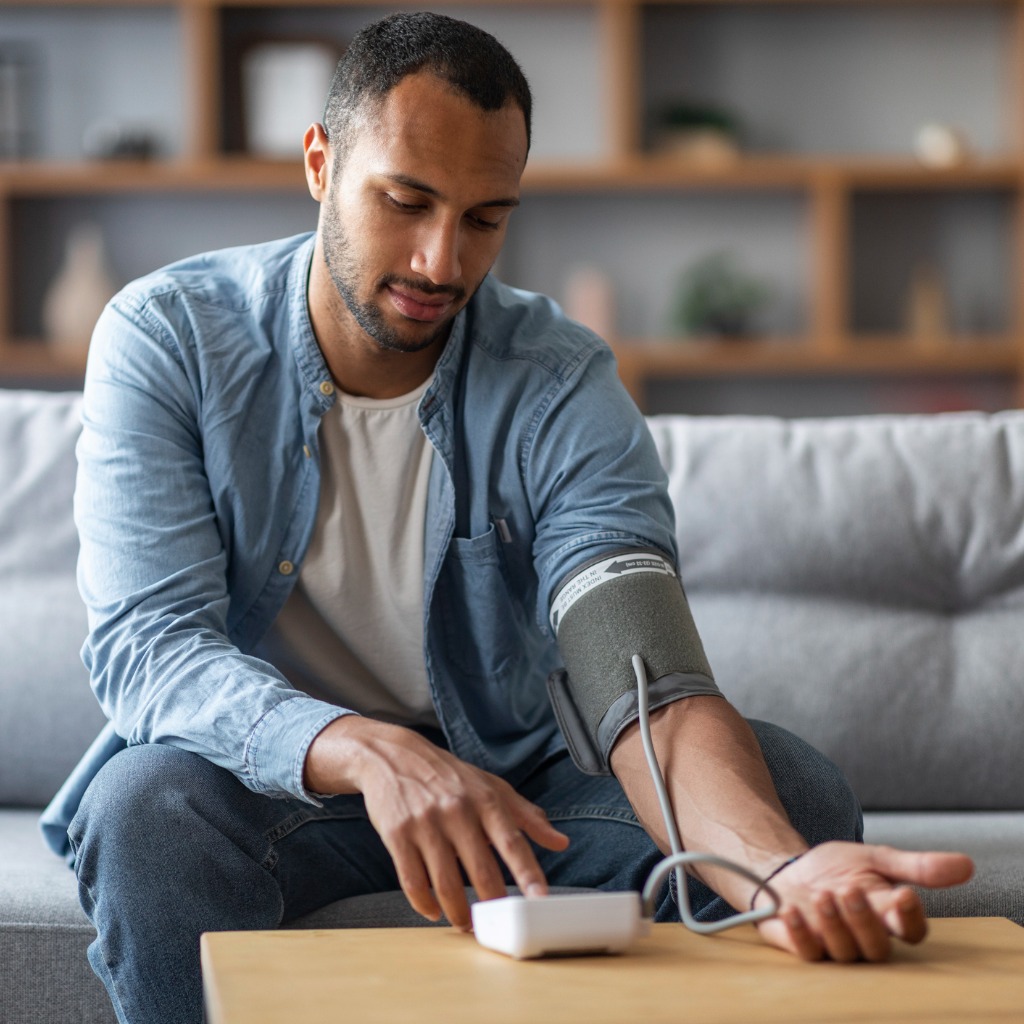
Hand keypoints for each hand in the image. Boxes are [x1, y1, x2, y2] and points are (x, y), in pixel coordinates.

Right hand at [304, 717, 568, 928]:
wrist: (393, 755)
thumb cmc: (450, 776)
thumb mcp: (491, 787)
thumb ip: (527, 816)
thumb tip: (561, 842)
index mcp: (485, 800)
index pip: (512, 841)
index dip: (527, 872)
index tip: (539, 899)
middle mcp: (457, 811)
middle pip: (481, 870)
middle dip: (492, 903)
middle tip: (499, 925)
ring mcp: (425, 823)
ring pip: (446, 882)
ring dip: (458, 912)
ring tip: (466, 924)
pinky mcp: (397, 835)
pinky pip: (412, 880)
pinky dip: (424, 903)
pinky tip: (433, 911)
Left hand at [754, 841, 973, 961]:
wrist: (790, 868)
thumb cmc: (838, 868)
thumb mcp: (875, 858)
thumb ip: (916, 866)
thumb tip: (968, 865)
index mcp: (889, 917)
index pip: (911, 930)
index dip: (910, 917)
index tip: (903, 894)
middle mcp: (866, 938)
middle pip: (877, 946)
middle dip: (864, 920)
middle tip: (850, 890)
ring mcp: (835, 945)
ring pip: (845, 951)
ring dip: (833, 924)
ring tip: (823, 895)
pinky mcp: (805, 947)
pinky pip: (807, 951)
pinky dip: (799, 933)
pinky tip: (791, 910)